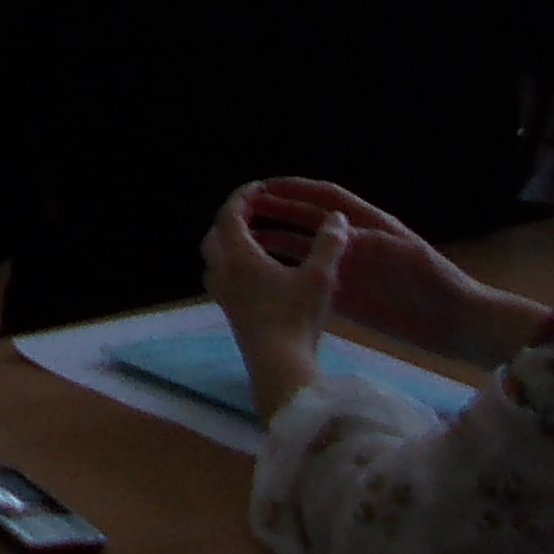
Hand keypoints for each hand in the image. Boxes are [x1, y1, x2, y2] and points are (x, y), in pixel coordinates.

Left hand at [205, 185, 342, 421]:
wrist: (277, 366)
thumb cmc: (295, 317)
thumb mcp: (318, 278)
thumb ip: (328, 246)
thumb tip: (338, 218)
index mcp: (237, 254)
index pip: (230, 213)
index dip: (243, 196)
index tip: (258, 187)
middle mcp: (221, 270)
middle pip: (216, 234)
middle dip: (232, 219)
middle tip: (256, 212)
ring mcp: (221, 294)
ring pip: (215, 258)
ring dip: (229, 244)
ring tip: (256, 242)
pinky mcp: (228, 313)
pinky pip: (222, 278)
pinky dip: (233, 266)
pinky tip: (257, 277)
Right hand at [237, 177, 547, 364]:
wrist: (458, 323)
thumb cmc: (435, 282)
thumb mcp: (404, 253)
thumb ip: (368, 240)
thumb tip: (333, 229)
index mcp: (370, 224)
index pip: (327, 198)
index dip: (296, 189)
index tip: (264, 187)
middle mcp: (356, 243)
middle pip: (309, 220)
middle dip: (278, 211)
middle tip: (243, 210)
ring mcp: (352, 270)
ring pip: (306, 249)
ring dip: (277, 240)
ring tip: (246, 239)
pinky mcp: (350, 297)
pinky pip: (313, 279)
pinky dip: (290, 272)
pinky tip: (267, 274)